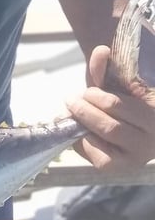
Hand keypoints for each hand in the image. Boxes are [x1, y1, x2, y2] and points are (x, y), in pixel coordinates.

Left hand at [67, 45, 154, 169]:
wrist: (125, 124)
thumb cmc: (121, 100)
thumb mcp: (114, 84)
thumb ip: (105, 69)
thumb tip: (101, 50)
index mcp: (153, 114)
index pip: (117, 106)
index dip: (97, 97)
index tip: (89, 91)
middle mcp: (152, 140)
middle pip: (108, 125)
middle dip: (84, 109)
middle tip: (71, 99)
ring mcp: (137, 157)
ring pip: (103, 138)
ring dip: (83, 122)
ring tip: (74, 111)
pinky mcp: (119, 169)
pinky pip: (97, 156)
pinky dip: (82, 142)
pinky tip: (81, 131)